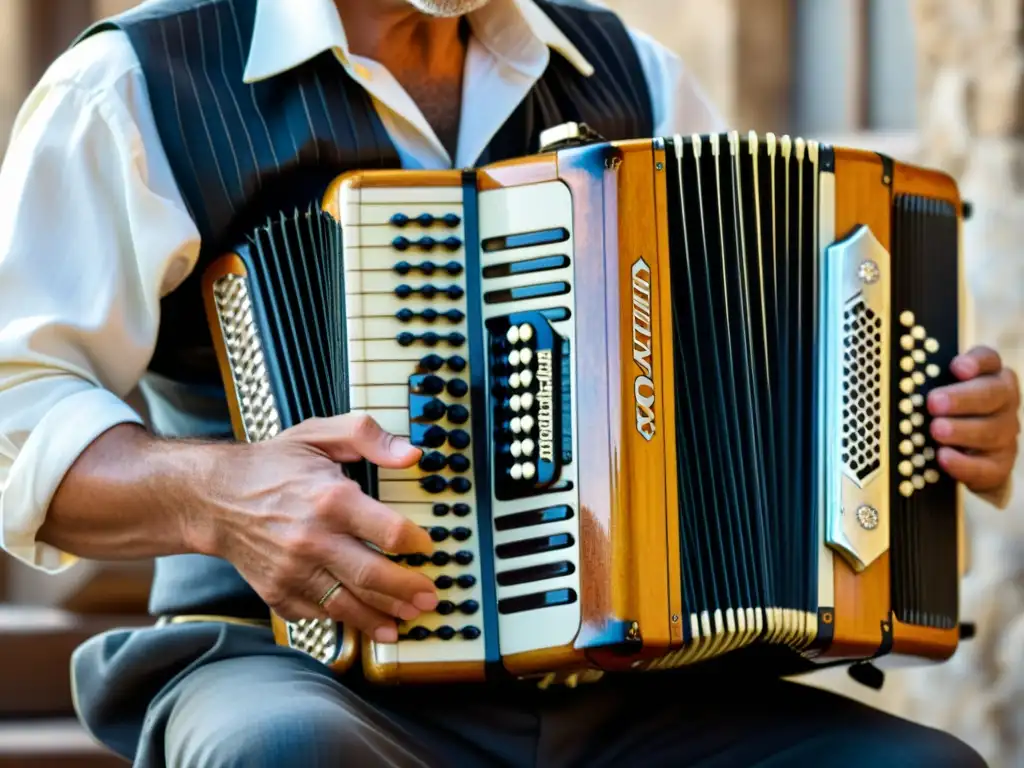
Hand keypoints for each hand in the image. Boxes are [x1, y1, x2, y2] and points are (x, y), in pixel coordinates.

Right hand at [203, 413, 436, 642]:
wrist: (213, 498)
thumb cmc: (272, 466)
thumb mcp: (319, 433)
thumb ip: (368, 436)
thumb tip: (411, 454)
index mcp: (331, 499)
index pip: (390, 531)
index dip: (417, 543)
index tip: (428, 547)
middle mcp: (313, 540)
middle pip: (374, 576)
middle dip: (409, 590)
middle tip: (430, 596)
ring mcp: (293, 572)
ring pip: (349, 605)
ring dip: (383, 616)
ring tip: (406, 619)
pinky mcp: (277, 593)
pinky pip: (318, 614)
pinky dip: (344, 620)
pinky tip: (366, 621)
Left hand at [927, 346, 1019, 493]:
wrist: (962, 456)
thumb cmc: (945, 413)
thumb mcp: (935, 392)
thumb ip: (926, 382)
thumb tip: (896, 378)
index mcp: (988, 376)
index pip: (989, 360)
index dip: (976, 362)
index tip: (957, 367)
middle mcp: (1002, 402)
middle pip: (992, 393)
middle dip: (962, 398)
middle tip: (934, 402)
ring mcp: (1004, 433)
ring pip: (991, 430)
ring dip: (962, 430)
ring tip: (936, 430)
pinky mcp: (1000, 463)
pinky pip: (987, 466)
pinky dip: (964, 463)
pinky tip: (944, 457)